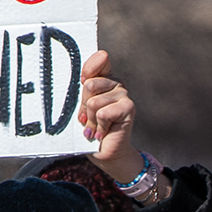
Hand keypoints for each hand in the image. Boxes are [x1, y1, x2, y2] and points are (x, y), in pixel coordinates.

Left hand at [77, 48, 137, 180]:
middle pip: (89, 84)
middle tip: (87, 119)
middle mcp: (116, 83)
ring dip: (90, 120)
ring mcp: (124, 94)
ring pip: (94, 102)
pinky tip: (102, 133)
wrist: (105, 153)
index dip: (90, 67)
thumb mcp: (81, 108)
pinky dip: (99, 127)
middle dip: (84, 106)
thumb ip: (83, 93)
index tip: (82, 80)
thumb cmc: (90, 130)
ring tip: (96, 128)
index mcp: (104, 79)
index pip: (101, 58)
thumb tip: (84, 80)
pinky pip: (103, 113)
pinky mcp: (129, 107)